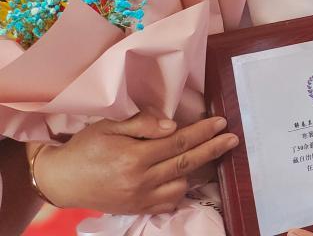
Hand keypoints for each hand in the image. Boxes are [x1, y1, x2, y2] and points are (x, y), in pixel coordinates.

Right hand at [29, 111, 238, 214]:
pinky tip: (184, 176)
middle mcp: (140, 181)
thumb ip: (142, 124)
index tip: (221, 122)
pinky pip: (168, 202)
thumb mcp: (110, 126)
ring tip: (205, 154)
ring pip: (181, 184)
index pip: (178, 143)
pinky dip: (180, 189)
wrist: (61, 179)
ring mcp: (139, 198)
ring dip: (195, 170)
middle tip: (232, 138)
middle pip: (186, 163)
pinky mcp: (136, 209)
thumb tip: (172, 126)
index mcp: (134, 157)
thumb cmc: (86, 147)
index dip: (203, 132)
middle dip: (213, 149)